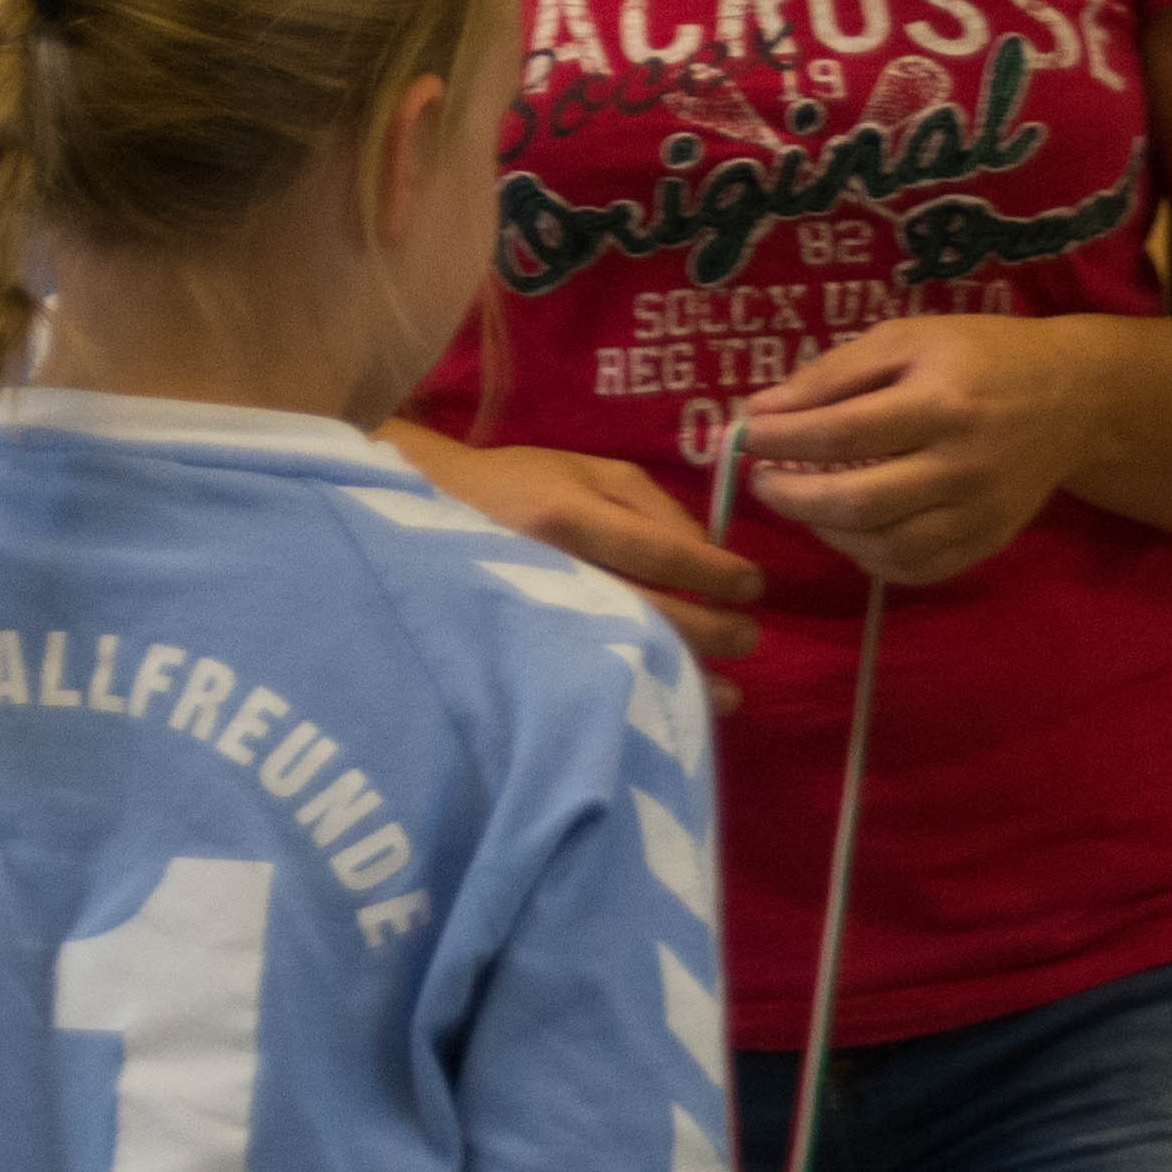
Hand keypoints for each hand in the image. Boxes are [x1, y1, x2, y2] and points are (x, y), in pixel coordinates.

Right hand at [406, 437, 765, 665]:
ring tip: (730, 694)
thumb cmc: (518, 483)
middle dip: (711, 631)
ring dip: (684, 676)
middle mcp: (548, 568)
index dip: (715, 575)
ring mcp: (530, 615)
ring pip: (621, 655)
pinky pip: (591, 674)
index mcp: (566, 515)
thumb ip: (653, 506)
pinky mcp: (518, 651)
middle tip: (750, 637)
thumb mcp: (587, 470)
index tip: (753, 588)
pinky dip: (637, 690)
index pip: (659, 552)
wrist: (419, 511)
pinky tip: (667, 701)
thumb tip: (711, 554)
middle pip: (647, 612)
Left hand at [741, 317, 1114, 589]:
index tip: (747, 435)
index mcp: (942, 402)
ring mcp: (978, 512)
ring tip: (803, 501)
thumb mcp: (909, 339)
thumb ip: (834, 373)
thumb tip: (761, 411)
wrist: (1072, 398)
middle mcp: (962, 465)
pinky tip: (849, 529)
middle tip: (763, 481)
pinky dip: (869, 557)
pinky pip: (915, 569)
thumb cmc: (980, 356)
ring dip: (825, 530)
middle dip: (792, 497)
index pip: (842, 433)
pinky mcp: (987, 541)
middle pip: (858, 502)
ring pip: (883, 546)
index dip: (782, 440)